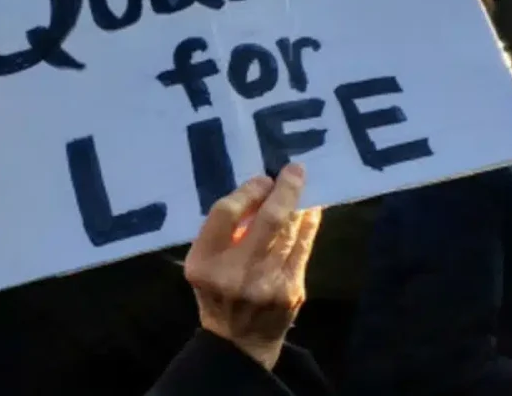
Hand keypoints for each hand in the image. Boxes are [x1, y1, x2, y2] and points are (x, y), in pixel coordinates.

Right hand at [184, 163, 321, 369]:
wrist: (239, 342)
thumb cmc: (215, 292)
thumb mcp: (201, 263)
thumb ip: (220, 233)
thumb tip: (255, 193)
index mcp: (204, 263)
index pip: (225, 214)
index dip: (247, 191)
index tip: (262, 179)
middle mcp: (235, 273)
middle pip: (266, 221)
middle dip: (284, 191)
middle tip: (294, 170)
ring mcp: (267, 284)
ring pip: (290, 232)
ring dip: (299, 204)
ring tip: (302, 184)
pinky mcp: (291, 290)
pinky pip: (303, 248)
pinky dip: (308, 225)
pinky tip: (310, 210)